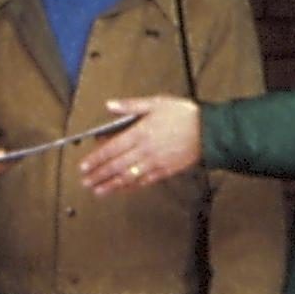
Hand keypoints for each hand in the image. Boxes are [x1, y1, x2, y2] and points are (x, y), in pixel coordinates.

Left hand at [77, 97, 200, 196]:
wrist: (210, 130)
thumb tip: (110, 105)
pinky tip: (121, 189)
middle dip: (99, 175)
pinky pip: (144, 181)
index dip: (96, 159)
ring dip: (111, 185)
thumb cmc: (184, 114)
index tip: (84, 166)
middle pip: (116, 165)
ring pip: (128, 177)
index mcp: (140, 132)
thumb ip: (131, 106)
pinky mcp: (165, 170)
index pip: (112, 148)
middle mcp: (145, 150)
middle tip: (85, 181)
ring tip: (97, 190)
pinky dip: (130, 186)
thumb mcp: (156, 102)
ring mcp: (155, 162)